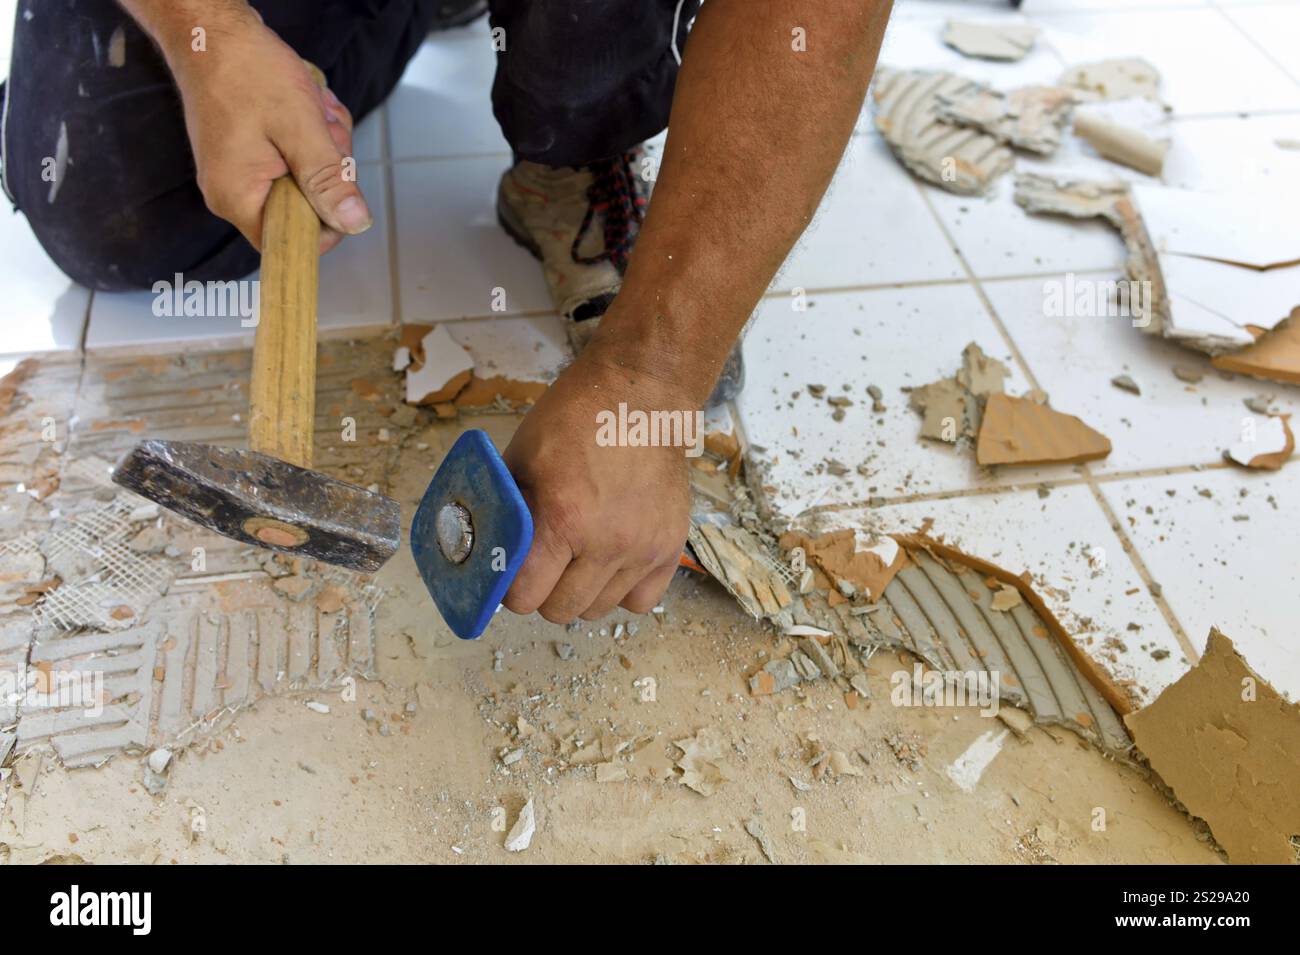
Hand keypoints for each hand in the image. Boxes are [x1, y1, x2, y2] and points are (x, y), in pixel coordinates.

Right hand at [165, 8, 370, 251]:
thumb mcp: (301, 129)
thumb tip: (354, 223)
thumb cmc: (245, 71)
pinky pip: (294, 157)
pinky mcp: (248, 152)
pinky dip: (310, 133)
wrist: (210, 29)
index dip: (326, 222)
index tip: (338, 183)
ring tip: (312, 109)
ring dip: (323, 144)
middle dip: (327, 168)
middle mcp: (233, 192)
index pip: (291, 243)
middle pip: (305, 208)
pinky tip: (306, 105)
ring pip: (306, 178)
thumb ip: (328, 181)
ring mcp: (240, 171)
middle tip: (322, 130)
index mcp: (238, 198)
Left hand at [501, 341, 694, 622]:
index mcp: (563, 519)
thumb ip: (505, 509)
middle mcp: (607, 542)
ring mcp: (644, 548)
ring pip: (598, 610)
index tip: (512, 572)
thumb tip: (487, 550)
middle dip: (543, 592)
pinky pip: (642, 601)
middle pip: (561, 610)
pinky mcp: (670, 547)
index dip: (511, 587)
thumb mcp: (522, 456)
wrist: (642, 395)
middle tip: (543, 564)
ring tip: (578, 559)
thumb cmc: (576, 418)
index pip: (525, 596)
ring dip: (581, 592)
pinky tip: (611, 563)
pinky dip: (622, 591)